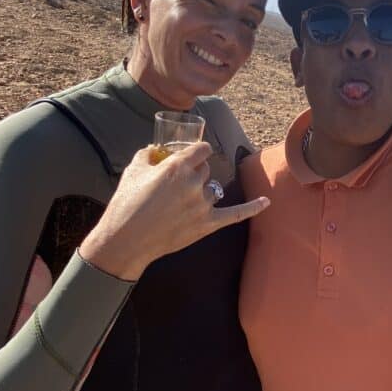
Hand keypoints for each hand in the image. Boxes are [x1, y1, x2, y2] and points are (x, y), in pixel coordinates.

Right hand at [78, 142, 268, 280]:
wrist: (125, 240)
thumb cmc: (126, 203)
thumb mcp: (133, 171)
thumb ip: (147, 155)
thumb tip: (155, 150)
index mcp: (177, 167)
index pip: (201, 150)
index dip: (195, 152)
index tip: (192, 156)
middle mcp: (193, 184)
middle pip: (205, 170)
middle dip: (193, 173)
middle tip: (174, 186)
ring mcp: (202, 205)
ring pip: (212, 189)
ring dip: (201, 192)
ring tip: (180, 202)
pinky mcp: (206, 225)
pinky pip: (235, 214)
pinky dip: (252, 207)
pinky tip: (266, 202)